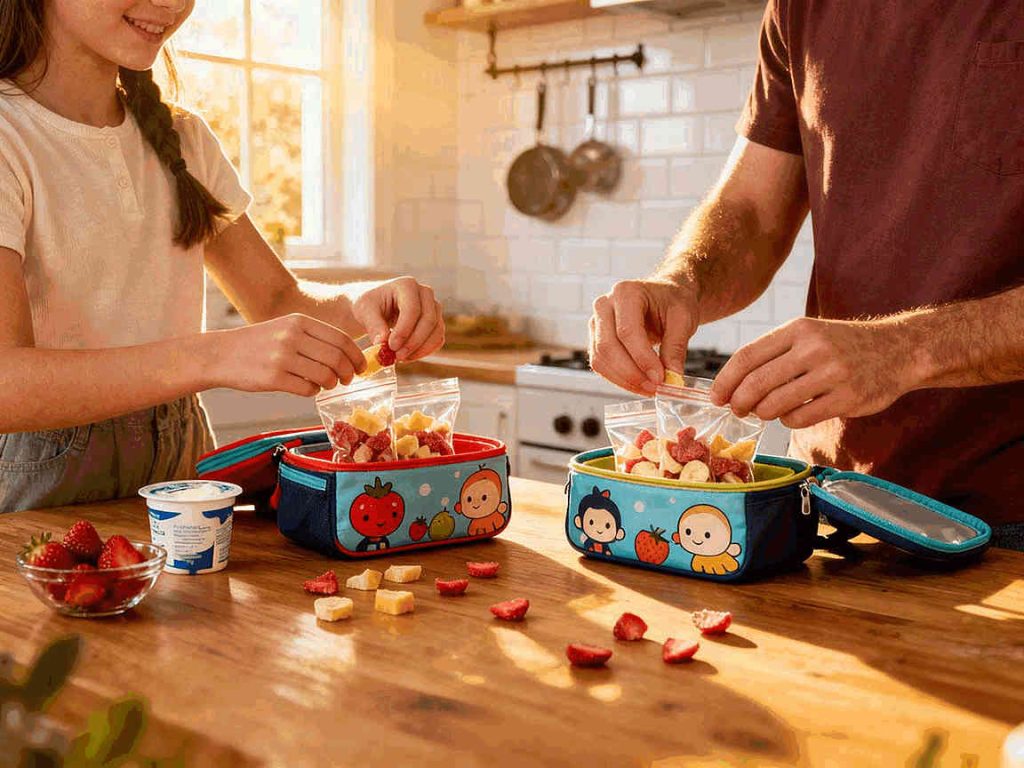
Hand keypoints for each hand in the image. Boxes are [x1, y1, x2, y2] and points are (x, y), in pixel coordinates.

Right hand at [208, 314, 365, 396]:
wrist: (221, 354)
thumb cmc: (258, 343)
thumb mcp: (286, 328)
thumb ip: (314, 337)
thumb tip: (347, 354)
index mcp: (299, 322)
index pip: (341, 339)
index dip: (356, 355)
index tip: (361, 366)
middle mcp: (292, 337)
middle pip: (337, 358)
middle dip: (348, 373)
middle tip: (348, 380)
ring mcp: (282, 357)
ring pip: (325, 375)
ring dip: (332, 383)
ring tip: (327, 384)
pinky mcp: (273, 378)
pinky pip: (307, 389)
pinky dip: (313, 392)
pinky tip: (308, 388)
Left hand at [351, 277, 444, 361]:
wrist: (375, 308)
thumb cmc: (369, 306)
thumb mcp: (364, 311)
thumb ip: (373, 325)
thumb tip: (382, 343)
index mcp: (407, 285)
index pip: (412, 309)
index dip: (404, 330)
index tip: (391, 346)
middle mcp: (425, 293)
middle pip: (429, 319)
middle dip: (413, 342)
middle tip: (397, 356)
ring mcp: (433, 307)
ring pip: (437, 331)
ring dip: (420, 349)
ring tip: (400, 357)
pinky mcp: (436, 322)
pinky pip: (438, 339)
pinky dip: (424, 351)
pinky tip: (407, 356)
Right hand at [588, 279, 699, 393]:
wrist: (665, 296)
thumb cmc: (673, 301)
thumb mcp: (683, 319)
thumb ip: (676, 347)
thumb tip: (672, 378)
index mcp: (626, 293)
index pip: (627, 331)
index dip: (642, 358)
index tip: (660, 378)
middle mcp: (604, 305)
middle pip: (608, 346)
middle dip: (631, 373)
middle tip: (655, 388)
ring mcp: (596, 323)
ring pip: (600, 359)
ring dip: (624, 380)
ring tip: (649, 389)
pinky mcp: (596, 339)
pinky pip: (601, 364)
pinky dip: (619, 379)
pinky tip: (639, 384)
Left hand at [709, 317, 914, 428]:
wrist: (898, 350)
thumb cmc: (841, 345)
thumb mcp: (808, 335)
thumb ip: (773, 354)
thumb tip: (731, 385)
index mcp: (797, 329)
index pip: (747, 356)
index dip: (725, 380)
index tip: (716, 396)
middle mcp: (813, 348)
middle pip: (757, 383)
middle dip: (739, 402)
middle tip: (737, 411)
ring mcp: (832, 373)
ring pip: (776, 404)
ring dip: (764, 413)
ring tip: (766, 412)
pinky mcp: (848, 398)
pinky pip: (800, 418)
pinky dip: (788, 421)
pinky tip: (792, 415)